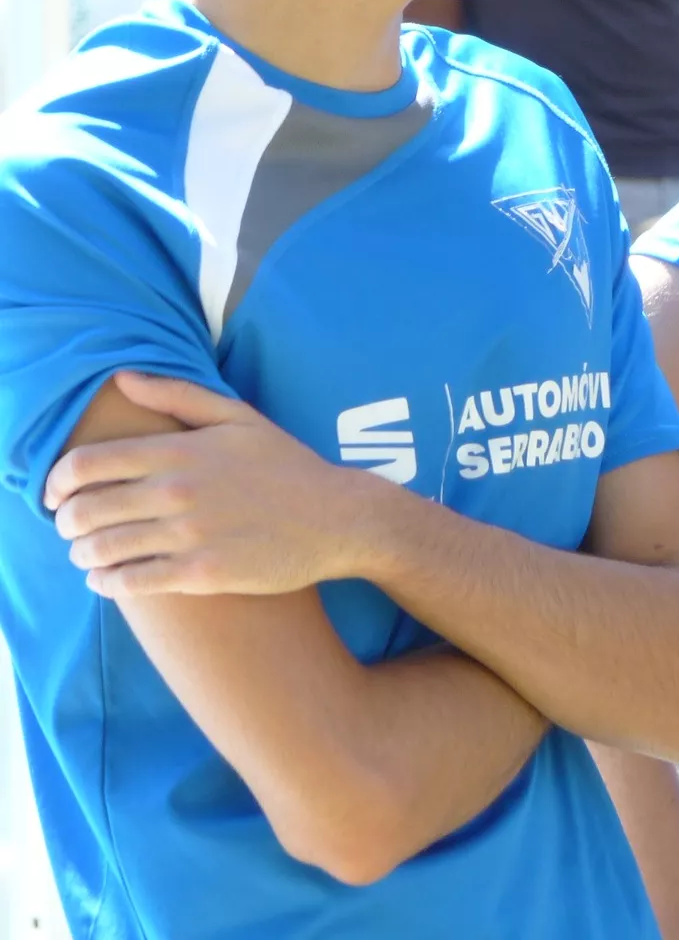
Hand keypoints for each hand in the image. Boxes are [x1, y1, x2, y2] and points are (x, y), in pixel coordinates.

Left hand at [43, 373, 373, 598]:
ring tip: (87, 554)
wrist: (339, 518)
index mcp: (181, 451)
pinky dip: (106, 583)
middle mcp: (178, 492)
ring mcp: (190, 535)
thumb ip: (177, 395)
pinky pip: (132, 583)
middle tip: (72, 528)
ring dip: (83, 554)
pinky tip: (106, 579)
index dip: (57, 482)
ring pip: (103, 549)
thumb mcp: (239, 418)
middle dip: (66, 522)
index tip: (56, 495)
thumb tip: (123, 378)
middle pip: (85, 511)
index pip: (87, 465)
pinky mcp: (203, 574)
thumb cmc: (288, 466)